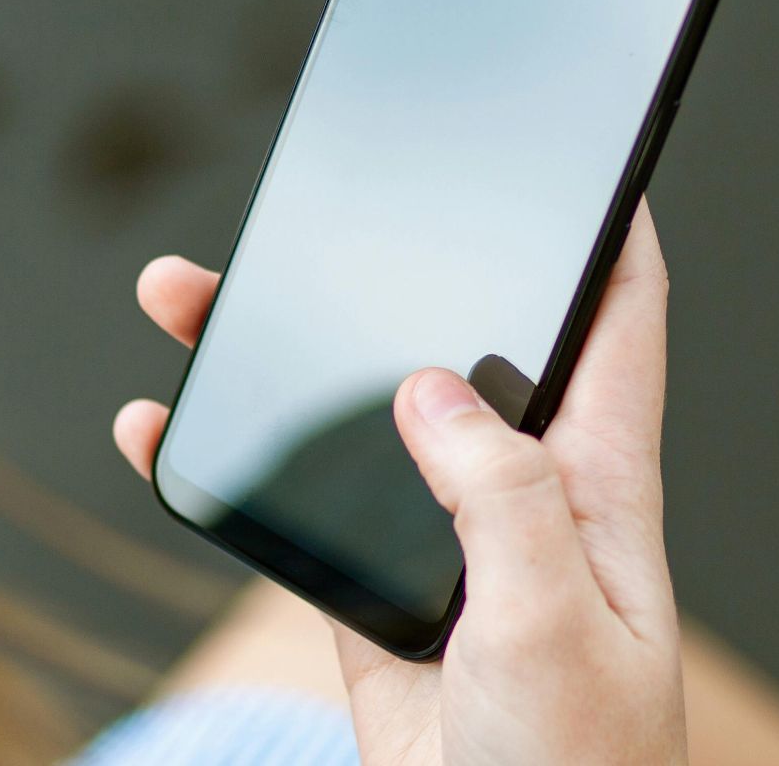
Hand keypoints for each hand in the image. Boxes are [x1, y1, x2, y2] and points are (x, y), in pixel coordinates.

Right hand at [115, 200, 685, 763]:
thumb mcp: (558, 625)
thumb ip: (504, 499)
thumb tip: (430, 387)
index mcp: (596, 484)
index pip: (618, 322)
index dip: (605, 232)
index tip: (575, 155)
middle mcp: (516, 491)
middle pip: (445, 342)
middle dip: (387, 265)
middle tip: (321, 208)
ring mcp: (434, 535)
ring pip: (349, 412)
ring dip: (274, 355)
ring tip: (190, 298)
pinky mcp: (363, 586)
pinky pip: (286, 503)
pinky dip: (222, 461)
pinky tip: (160, 429)